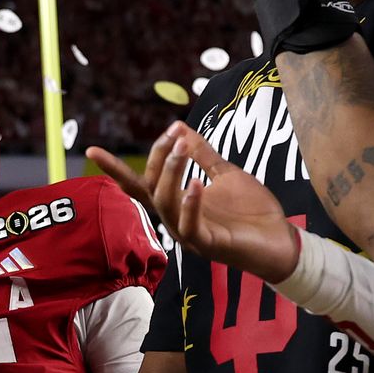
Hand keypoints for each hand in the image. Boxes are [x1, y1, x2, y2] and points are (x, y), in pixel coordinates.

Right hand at [89, 123, 299, 283]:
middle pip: (150, 187)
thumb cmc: (253, 211)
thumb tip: (179, 126)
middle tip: (173, 134)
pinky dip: (190, 204)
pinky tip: (196, 184)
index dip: (114, 169)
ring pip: (165, 203)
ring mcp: (190, 234)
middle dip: (157, 157)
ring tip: (181, 149)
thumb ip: (202, 153)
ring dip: (170, 174)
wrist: (282, 241)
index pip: (138, 184)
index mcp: (177, 202)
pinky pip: (189, 227)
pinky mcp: (209, 246)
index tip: (91, 149)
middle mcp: (176, 219)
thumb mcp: (225, 173)